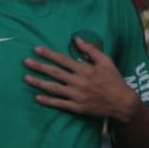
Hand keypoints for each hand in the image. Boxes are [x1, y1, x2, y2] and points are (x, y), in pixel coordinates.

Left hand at [23, 37, 138, 121]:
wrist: (122, 103)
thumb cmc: (114, 80)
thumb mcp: (106, 62)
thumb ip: (91, 50)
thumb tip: (77, 39)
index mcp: (85, 69)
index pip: (63, 60)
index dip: (49, 54)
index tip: (36, 49)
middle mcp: (79, 82)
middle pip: (55, 73)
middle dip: (39, 66)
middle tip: (26, 62)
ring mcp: (77, 96)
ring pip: (54, 88)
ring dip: (39, 83)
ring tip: (26, 78)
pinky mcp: (77, 107)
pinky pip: (59, 104)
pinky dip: (48, 101)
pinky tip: (37, 97)